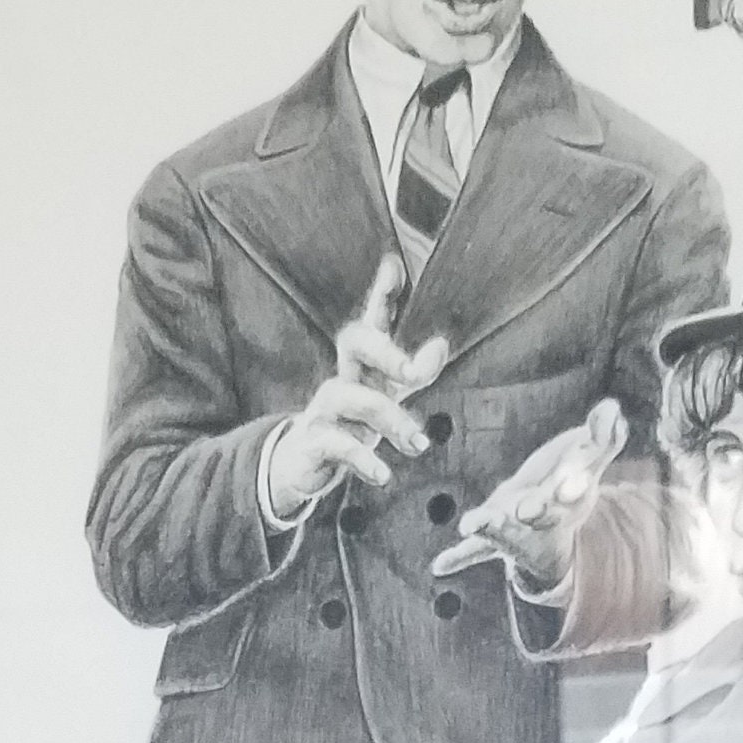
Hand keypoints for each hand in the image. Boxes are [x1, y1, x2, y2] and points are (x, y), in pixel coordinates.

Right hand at [264, 254, 447, 523]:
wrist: (302, 464)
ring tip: (419, 444)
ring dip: (391, 420)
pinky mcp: (314, 441)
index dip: (382, 294)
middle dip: (386, 350)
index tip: (395, 266)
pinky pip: (338, 444)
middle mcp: (341, 376)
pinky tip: (383, 475)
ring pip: (354, 398)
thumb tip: (440, 344)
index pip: (371, 321)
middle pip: (354, 342)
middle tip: (415, 371)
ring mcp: (324, 408)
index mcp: (361, 364)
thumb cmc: (352, 423)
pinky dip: (363, 460)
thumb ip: (412, 372)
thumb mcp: (383, 397)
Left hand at [432, 398, 629, 586]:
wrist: (551, 540)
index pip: (577, 487)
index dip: (574, 485)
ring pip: (504, 532)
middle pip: (542, 513)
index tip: (571, 483)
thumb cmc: (570, 486)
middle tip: (527, 509)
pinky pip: (475, 553)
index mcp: (571, 497)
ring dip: (490, 527)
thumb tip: (613, 408)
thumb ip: (605, 436)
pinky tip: (440, 566)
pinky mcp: (493, 541)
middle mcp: (543, 517)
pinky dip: (458, 559)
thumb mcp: (591, 460)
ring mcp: (516, 531)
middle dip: (536, 510)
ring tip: (470, 525)